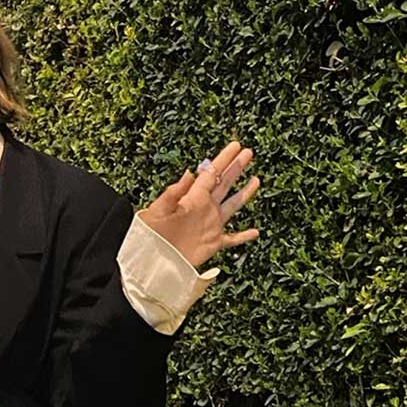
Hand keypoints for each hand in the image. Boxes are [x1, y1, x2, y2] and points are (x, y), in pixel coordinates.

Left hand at [137, 141, 259, 269]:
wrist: (152, 261)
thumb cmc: (150, 234)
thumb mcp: (158, 210)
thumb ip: (173, 192)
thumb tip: (189, 172)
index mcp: (193, 198)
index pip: (212, 173)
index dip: (224, 159)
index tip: (236, 145)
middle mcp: (205, 208)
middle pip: (225, 184)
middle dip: (236, 168)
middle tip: (248, 153)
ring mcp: (211, 225)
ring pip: (232, 206)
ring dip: (244, 193)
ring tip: (256, 180)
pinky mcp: (213, 243)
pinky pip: (233, 239)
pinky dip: (244, 236)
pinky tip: (255, 232)